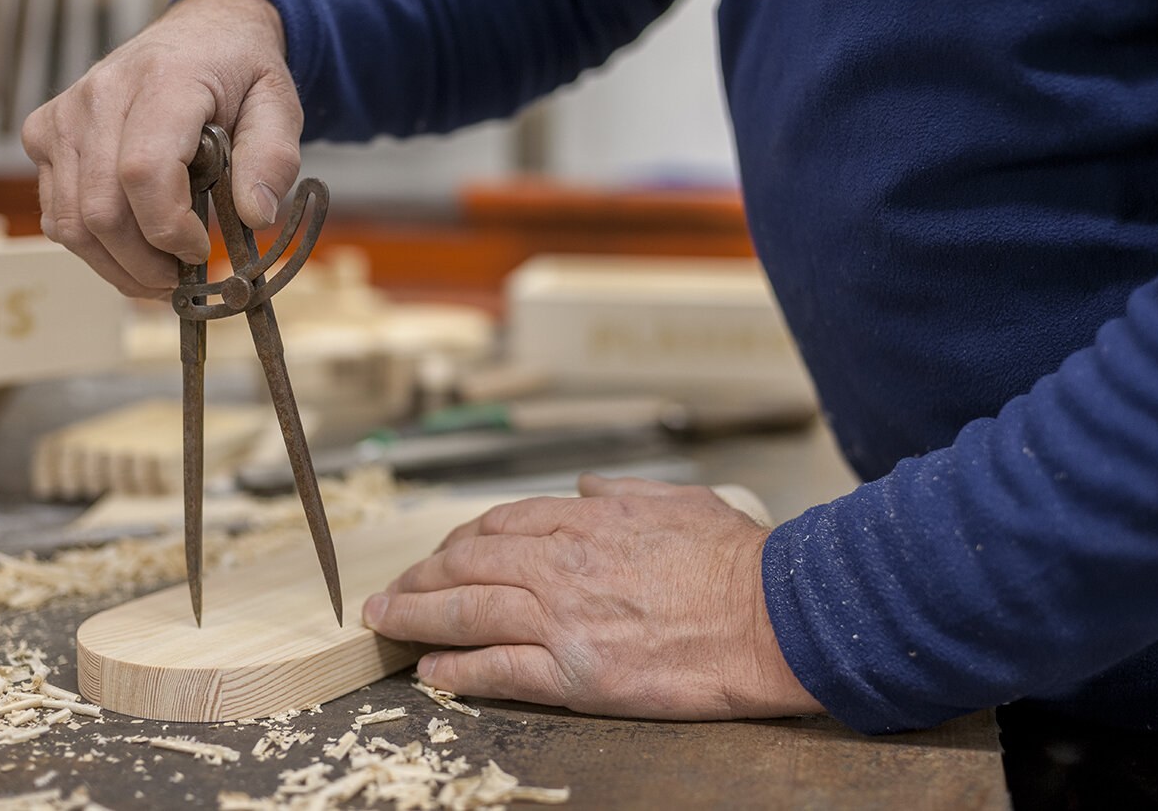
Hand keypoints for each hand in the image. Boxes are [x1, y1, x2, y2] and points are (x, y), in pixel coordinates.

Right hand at [21, 0, 301, 297]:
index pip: (143, 172)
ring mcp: (64, 116)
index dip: (169, 229)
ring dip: (116, 266)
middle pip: (101, 211)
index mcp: (162, 81)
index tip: (203, 250)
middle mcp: (99, 95)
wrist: (203, 33)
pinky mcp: (45, 134)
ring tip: (161, 277)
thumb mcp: (280, 105)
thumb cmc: (240, 73)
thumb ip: (273, 158)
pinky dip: (93, 247)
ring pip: (71, 222)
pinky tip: (132, 251)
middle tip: (183, 281)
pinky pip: (57, 213)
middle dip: (144, 264)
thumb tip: (256, 216)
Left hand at [363, 474, 823, 719]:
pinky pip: (498, 669)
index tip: (441, 553)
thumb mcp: (679, 499)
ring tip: (385, 624)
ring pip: (467, 611)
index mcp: (587, 521)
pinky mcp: (575, 672)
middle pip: (467, 564)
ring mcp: (564, 619)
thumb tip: (586, 485)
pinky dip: (456, 669)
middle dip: (420, 577)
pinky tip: (430, 671)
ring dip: (416, 617)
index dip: (459, 540)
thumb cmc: (736, 560)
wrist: (772, 616)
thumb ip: (623, 491)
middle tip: (392, 590)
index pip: (500, 524)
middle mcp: (563, 565)